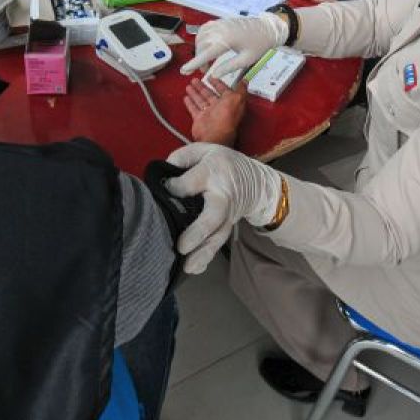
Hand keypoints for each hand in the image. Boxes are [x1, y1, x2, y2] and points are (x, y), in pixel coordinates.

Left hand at [165, 143, 282, 273]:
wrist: (255, 182)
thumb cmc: (222, 163)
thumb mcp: (204, 150)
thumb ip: (181, 158)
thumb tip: (163, 175)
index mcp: (214, 171)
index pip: (192, 182)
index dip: (175, 187)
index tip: (165, 188)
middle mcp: (223, 196)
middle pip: (212, 216)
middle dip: (197, 232)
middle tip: (182, 247)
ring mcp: (227, 215)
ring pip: (217, 236)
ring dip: (203, 253)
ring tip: (188, 266)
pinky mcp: (227, 228)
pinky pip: (218, 244)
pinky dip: (206, 257)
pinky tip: (194, 268)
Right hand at [179, 14, 287, 77]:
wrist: (267, 28)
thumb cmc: (259, 44)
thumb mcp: (247, 60)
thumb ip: (229, 67)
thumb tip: (214, 74)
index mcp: (227, 40)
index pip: (206, 54)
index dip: (194, 63)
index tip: (183, 71)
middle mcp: (220, 30)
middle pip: (201, 47)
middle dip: (200, 59)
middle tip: (205, 70)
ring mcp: (219, 24)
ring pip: (200, 38)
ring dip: (200, 50)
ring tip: (207, 60)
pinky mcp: (220, 22)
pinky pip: (204, 30)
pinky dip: (202, 39)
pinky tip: (206, 45)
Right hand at [185, 79, 247, 146]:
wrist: (214, 135)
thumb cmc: (226, 119)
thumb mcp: (237, 99)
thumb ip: (240, 89)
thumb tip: (244, 82)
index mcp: (229, 103)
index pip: (223, 90)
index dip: (218, 83)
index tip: (213, 78)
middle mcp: (219, 109)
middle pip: (210, 94)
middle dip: (203, 86)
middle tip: (197, 80)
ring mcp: (209, 114)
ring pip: (201, 100)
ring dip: (195, 92)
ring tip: (190, 85)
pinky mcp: (199, 119)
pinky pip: (194, 109)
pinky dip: (190, 103)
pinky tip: (187, 97)